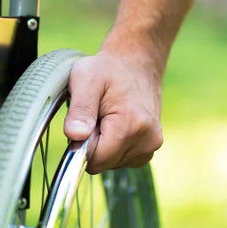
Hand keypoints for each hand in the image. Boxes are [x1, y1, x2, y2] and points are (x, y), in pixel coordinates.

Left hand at [64, 50, 163, 173]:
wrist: (136, 63)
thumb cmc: (108, 70)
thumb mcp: (86, 79)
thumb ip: (80, 109)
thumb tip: (75, 136)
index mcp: (132, 125)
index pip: (95, 160)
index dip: (82, 142)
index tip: (87, 119)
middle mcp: (147, 140)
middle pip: (103, 163)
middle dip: (93, 143)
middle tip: (97, 115)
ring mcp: (151, 146)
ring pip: (110, 163)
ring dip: (103, 144)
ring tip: (108, 116)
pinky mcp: (149, 149)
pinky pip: (120, 160)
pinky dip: (113, 146)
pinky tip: (117, 124)